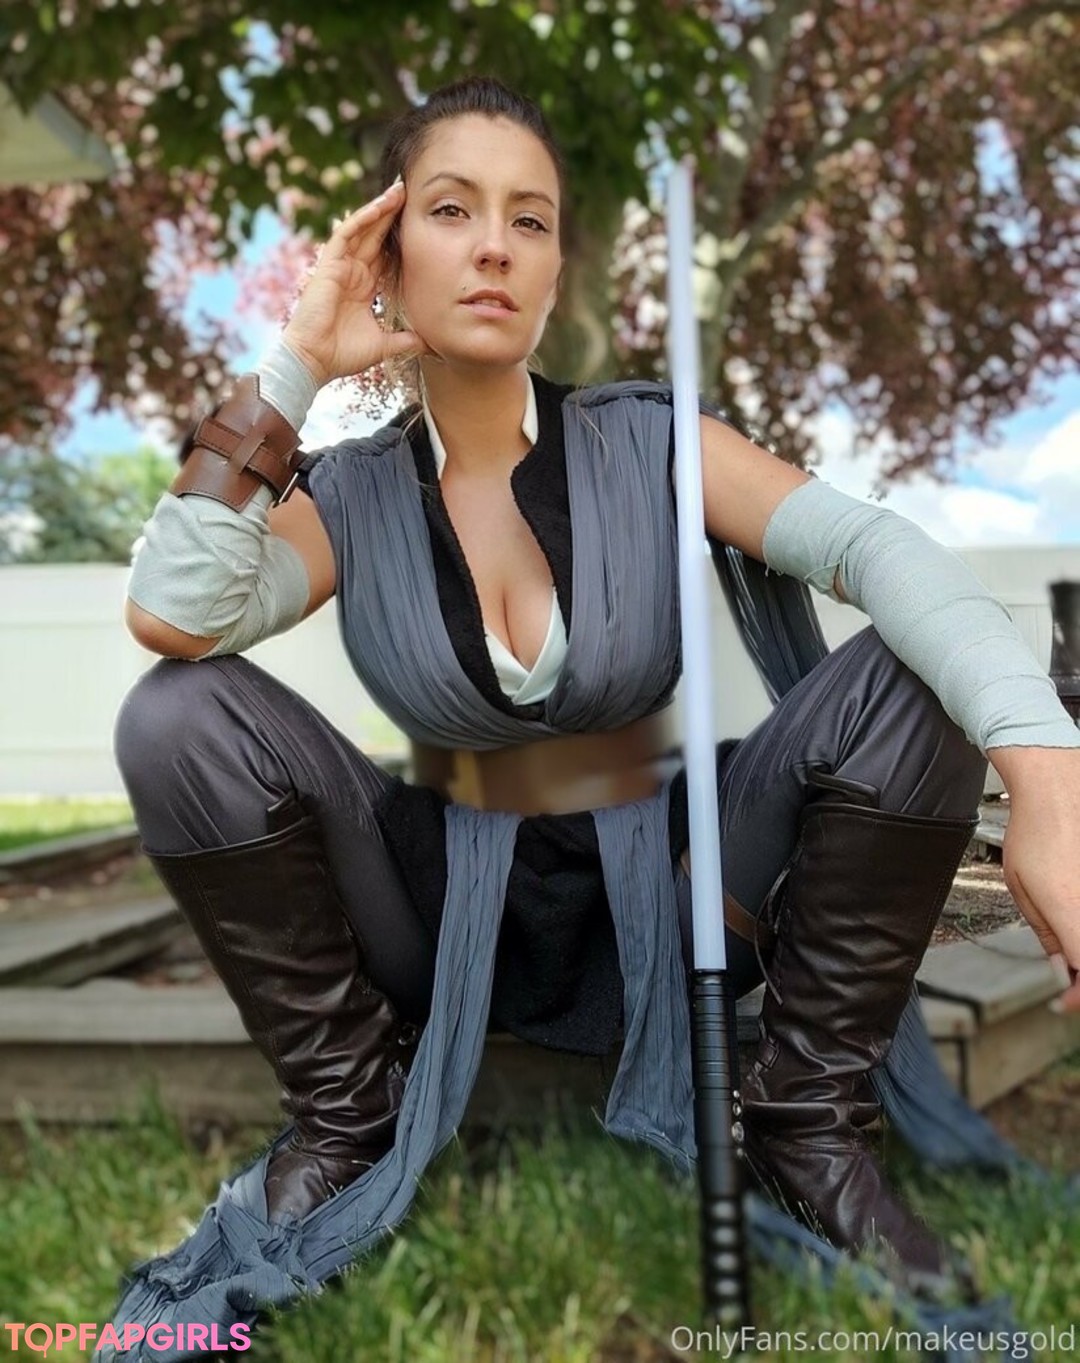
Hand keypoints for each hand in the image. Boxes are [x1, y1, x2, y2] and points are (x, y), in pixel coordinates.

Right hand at [281, 180, 430, 386]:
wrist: (315, 361)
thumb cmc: (342, 354)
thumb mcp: (383, 345)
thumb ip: (404, 340)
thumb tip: (429, 343)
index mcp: (364, 287)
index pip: (386, 255)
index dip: (400, 239)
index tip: (421, 224)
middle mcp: (352, 273)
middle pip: (375, 236)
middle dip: (391, 214)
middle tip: (409, 192)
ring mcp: (340, 267)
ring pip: (362, 229)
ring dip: (379, 209)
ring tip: (397, 190)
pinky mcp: (328, 265)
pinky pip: (345, 235)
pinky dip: (360, 220)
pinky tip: (377, 207)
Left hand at [995, 747, 1079, 1012]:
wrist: (1057, 783)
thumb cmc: (1034, 829)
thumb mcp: (1022, 888)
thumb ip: (1047, 934)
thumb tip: (1063, 968)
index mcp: (1075, 914)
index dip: (1079, 997)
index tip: (1064, 1001)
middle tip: (1070, 979)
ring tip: (1071, 949)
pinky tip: (1073, 917)